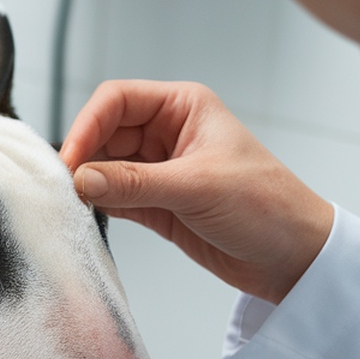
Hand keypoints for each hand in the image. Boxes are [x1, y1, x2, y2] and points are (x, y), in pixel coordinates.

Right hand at [60, 79, 333, 305]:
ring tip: (74, 204)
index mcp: (184, 107)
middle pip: (105, 133)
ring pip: (105, 167)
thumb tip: (82, 179)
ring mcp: (160, 170)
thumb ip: (135, 183)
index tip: (70, 160)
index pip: (118, 100)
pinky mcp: (157, 205)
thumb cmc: (268, 206)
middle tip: (66, 188)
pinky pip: (115, 198)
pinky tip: (89, 216)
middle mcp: (168, 133)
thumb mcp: (198, 187)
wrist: (293, 257)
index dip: (88, 125)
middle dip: (84, 157)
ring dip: (89, 184)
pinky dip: (99, 206)